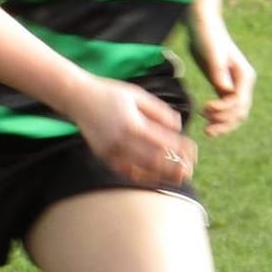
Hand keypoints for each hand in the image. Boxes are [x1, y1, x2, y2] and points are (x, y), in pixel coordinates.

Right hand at [73, 76, 193, 186]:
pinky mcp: (103, 155)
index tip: (194, 152)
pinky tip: (153, 177)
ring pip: (141, 170)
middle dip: (175, 167)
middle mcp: (122, 140)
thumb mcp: (138, 95)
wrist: (77, 97)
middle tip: (190, 170)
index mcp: (133, 124)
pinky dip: (141, 176)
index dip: (181, 149)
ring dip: (161, 175)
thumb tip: (178, 127)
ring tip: (177, 178)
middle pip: (155, 160)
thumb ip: (159, 111)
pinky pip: (125, 171)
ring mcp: (111, 150)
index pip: (164, 141)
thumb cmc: (110, 93)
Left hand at [189, 21, 255, 135]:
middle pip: (241, 112)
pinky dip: (218, 116)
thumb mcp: (211, 54)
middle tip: (207, 130)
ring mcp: (235, 85)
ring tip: (207, 129)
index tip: (205, 108)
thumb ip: (218, 71)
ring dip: (223, 123)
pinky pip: (226, 107)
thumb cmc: (208, 37)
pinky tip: (206, 118)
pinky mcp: (223, 85)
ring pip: (234, 113)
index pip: (240, 102)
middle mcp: (243, 83)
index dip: (224, 111)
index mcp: (244, 76)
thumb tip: (225, 90)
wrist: (203, 26)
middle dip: (226, 123)